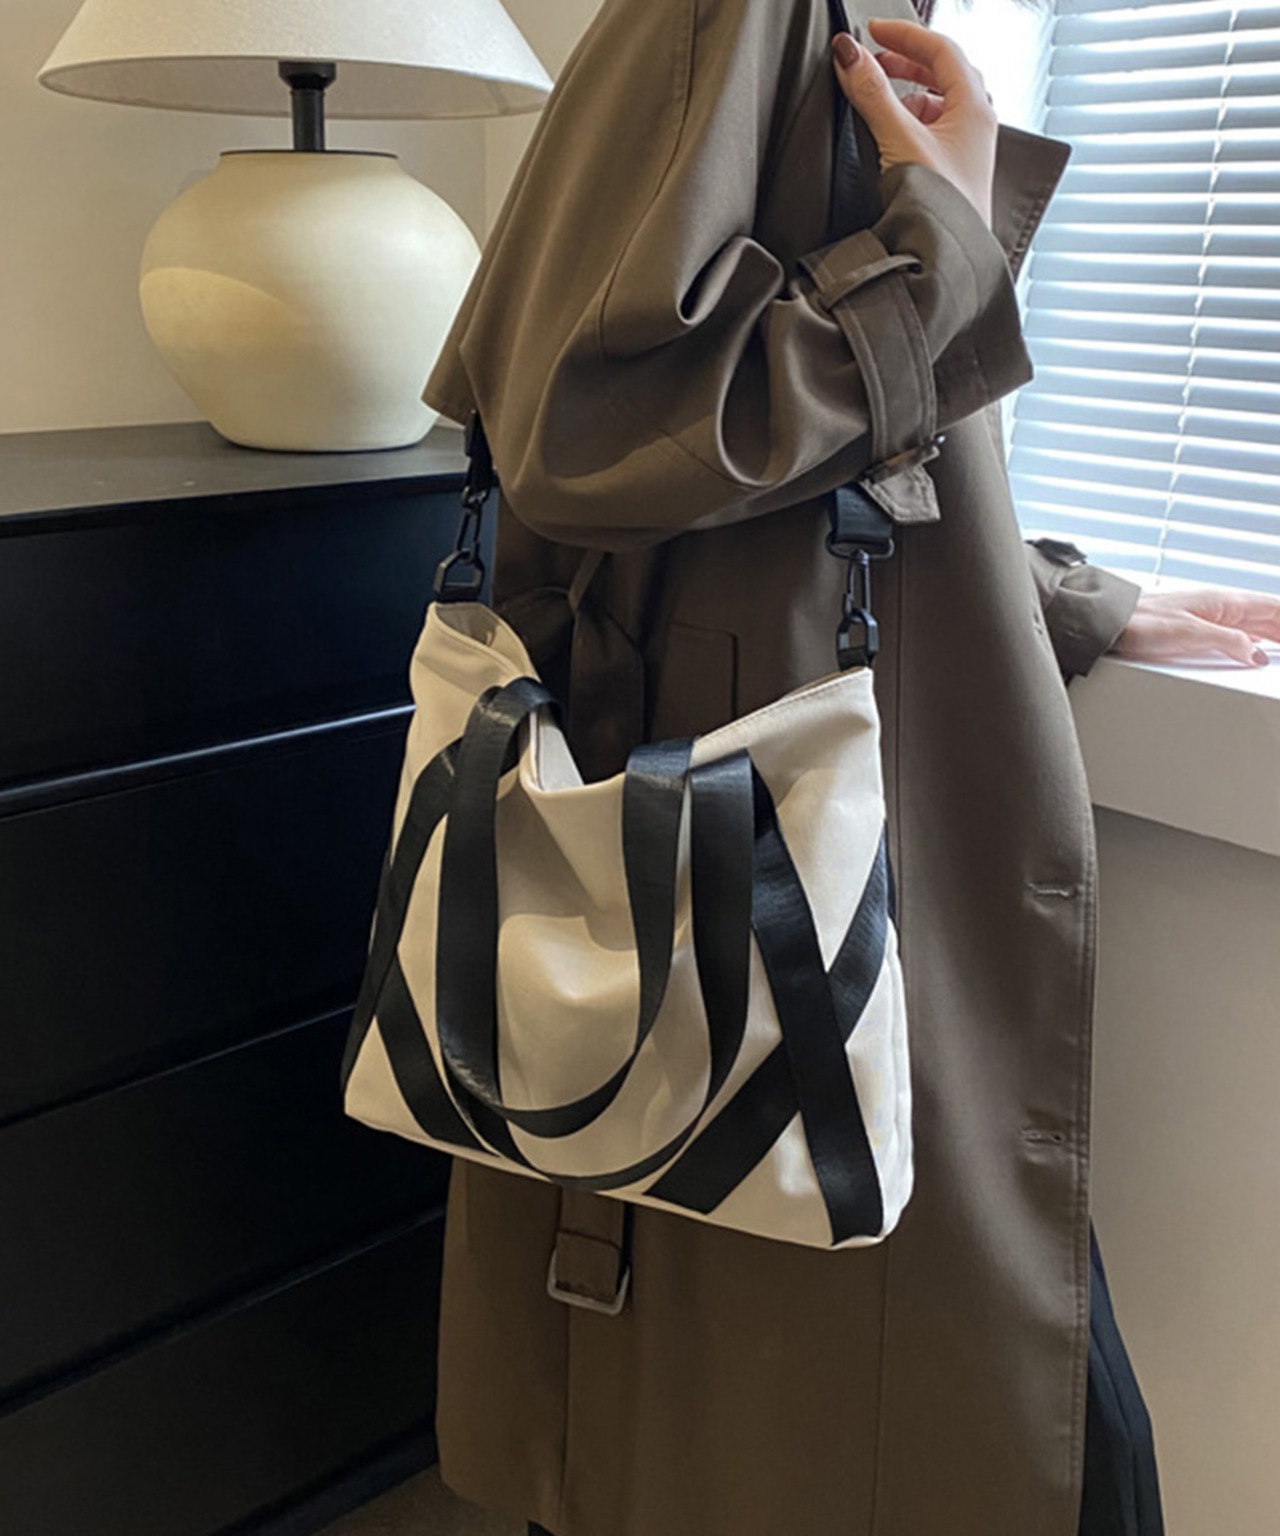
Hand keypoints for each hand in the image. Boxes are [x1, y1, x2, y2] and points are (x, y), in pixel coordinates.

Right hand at [832, 17, 997, 226]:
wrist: (950, 260)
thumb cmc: (939, 206)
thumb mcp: (899, 141)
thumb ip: (872, 94)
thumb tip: (848, 53)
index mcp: (974, 107)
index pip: (941, 49)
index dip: (904, 35)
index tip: (872, 31)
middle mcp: (977, 123)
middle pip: (943, 72)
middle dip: (905, 62)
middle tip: (872, 59)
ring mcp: (968, 147)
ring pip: (939, 101)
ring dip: (908, 91)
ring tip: (878, 97)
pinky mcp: (955, 170)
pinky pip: (935, 128)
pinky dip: (911, 119)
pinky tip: (892, 133)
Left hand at [1110, 586, 1279, 668]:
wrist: (1111, 623)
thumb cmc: (1143, 622)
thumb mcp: (1190, 634)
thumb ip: (1228, 642)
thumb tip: (1259, 655)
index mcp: (1225, 602)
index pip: (1275, 608)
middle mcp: (1222, 607)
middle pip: (1270, 617)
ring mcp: (1211, 618)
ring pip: (1256, 626)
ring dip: (1276, 636)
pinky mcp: (1199, 630)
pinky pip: (1238, 635)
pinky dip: (1257, 642)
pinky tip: (1260, 652)